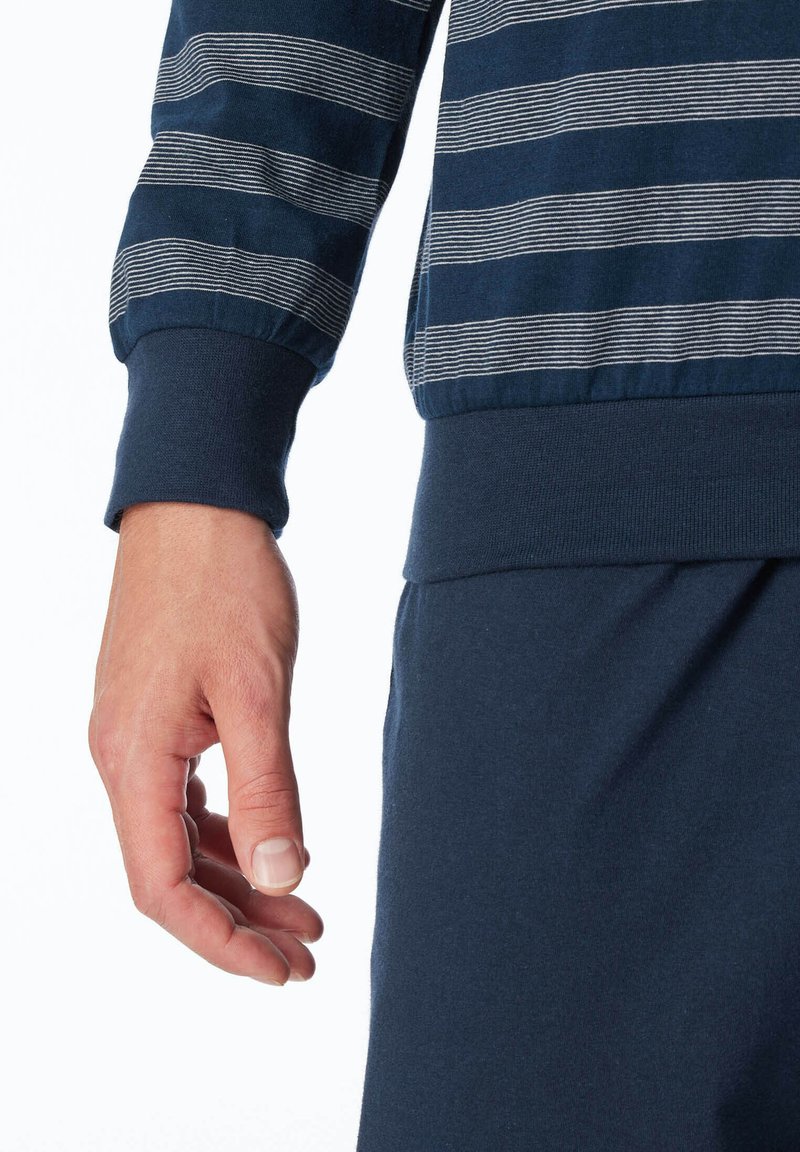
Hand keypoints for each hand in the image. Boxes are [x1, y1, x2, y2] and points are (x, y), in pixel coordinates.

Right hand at [88, 502, 322, 984]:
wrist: (194, 506)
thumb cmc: (224, 584)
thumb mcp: (257, 690)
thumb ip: (270, 788)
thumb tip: (284, 878)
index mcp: (134, 759)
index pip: (162, 888)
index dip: (221, 942)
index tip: (283, 968)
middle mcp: (121, 758)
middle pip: (170, 874)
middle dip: (238, 922)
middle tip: (308, 952)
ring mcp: (135, 737)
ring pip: (180, 839)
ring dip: (237, 880)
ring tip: (304, 911)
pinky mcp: (156, 717)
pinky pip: (185, 799)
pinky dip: (229, 833)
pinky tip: (272, 845)